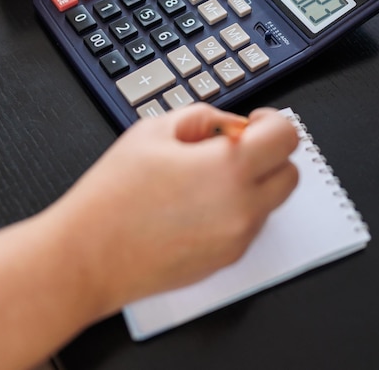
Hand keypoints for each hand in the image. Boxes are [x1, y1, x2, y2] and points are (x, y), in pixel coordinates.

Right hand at [0, 103, 298, 369]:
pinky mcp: (226, 261)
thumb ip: (203, 117)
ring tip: (207, 177)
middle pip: (290, 173)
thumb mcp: (153, 130)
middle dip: (269, 154)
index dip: (273, 122)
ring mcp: (237, 239)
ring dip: (254, 182)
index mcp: (229, 168)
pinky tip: (199, 204)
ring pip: (272, 201)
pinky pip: (250, 226)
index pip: (286, 137)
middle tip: (235, 147)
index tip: (256, 122)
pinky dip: (238, 209)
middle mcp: (243, 207)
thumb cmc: (113, 196)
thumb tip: (230, 124)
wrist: (88, 255)